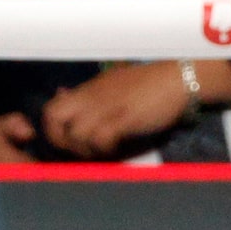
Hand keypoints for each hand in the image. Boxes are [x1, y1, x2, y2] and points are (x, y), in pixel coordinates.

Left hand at [39, 60, 230, 158]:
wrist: (179, 78)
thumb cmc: (148, 83)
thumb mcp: (111, 83)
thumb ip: (86, 93)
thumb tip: (60, 95)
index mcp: (88, 89)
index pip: (51, 108)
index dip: (51, 128)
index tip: (64, 140)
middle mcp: (92, 97)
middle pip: (54, 119)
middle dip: (59, 140)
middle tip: (77, 150)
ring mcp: (107, 107)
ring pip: (76, 133)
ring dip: (85, 149)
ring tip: (101, 151)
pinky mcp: (124, 118)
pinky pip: (101, 139)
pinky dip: (105, 149)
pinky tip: (116, 148)